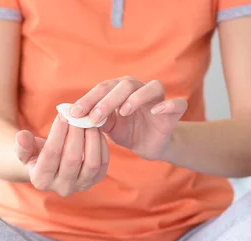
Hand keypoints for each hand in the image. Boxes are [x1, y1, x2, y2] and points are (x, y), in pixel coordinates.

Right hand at [15, 115, 108, 196]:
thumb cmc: (36, 154)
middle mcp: (61, 188)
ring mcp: (80, 186)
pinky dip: (101, 146)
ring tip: (88, 122)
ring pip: (91, 163)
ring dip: (92, 139)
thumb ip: (22, 144)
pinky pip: (103, 164)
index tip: (62, 115)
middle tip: (78, 116)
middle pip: (72, 159)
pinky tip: (96, 131)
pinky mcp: (95, 181)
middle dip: (76, 134)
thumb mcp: (25, 149)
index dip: (57, 133)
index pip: (51, 155)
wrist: (51, 166)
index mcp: (41, 180)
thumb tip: (21, 136)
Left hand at [71, 77, 187, 160]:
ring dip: (135, 98)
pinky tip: (155, 112)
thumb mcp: (107, 127)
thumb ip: (95, 118)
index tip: (75, 113)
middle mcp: (139, 88)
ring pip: (151, 87)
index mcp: (121, 89)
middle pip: (125, 85)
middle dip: (107, 100)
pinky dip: (167, 105)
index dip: (89, 99)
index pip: (103, 88)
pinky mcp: (174, 111)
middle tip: (94, 117)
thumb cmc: (126, 131)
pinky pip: (177, 103)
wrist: (148, 145)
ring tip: (123, 112)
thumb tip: (74, 115)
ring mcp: (158, 98)